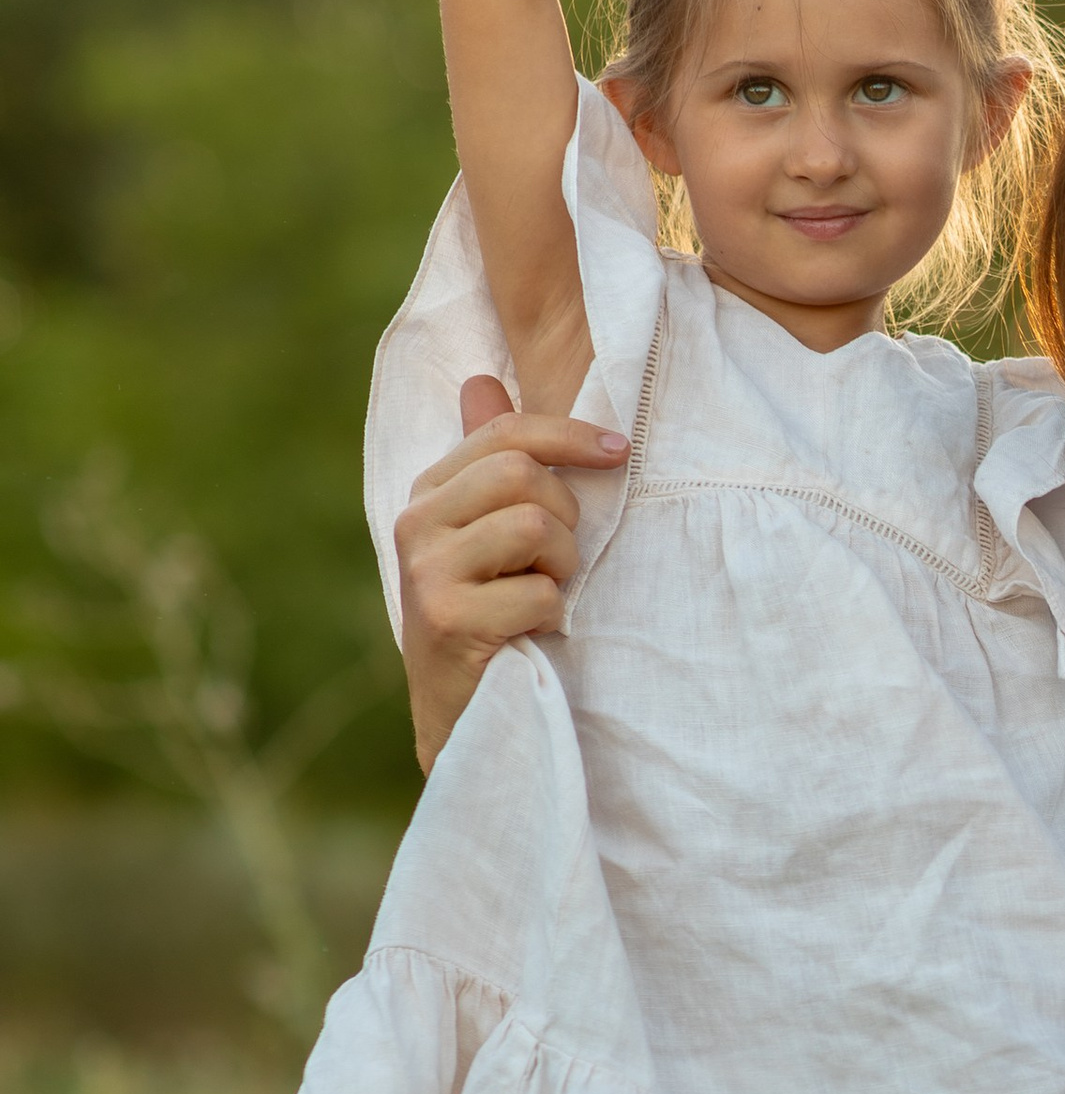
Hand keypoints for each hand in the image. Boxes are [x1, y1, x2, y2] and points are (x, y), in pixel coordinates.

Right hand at [394, 375, 629, 767]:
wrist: (464, 714)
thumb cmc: (487, 616)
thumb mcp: (485, 535)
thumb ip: (488, 462)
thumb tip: (483, 380)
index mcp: (430, 495)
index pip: (503, 434)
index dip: (570, 434)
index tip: (620, 452)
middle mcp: (417, 524)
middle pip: (522, 475)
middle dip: (565, 516)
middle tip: (558, 561)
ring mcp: (426, 572)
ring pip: (535, 527)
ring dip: (561, 568)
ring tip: (541, 596)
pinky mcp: (447, 620)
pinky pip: (539, 592)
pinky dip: (551, 615)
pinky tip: (529, 633)